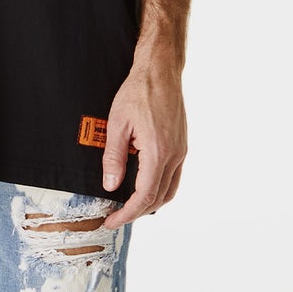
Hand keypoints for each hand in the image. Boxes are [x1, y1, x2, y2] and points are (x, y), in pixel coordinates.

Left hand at [99, 51, 186, 227]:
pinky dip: (159, 187)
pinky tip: (143, 185)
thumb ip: (113, 158)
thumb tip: (110, 186)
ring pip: (169, 190)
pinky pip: (173, 176)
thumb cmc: (138, 92)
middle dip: (138, 212)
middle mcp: (175, 155)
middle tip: (116, 216)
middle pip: (159, 198)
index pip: (145, 196)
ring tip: (129, 205)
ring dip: (151, 202)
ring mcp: (181, 151)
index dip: (127, 213)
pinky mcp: (182, 145)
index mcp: (159, 152)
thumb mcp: (117, 125)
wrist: (160, 70)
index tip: (111, 220)